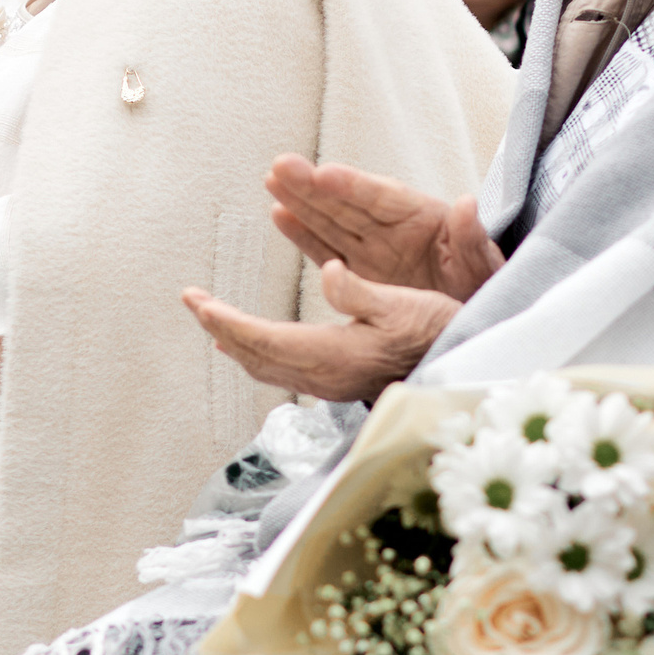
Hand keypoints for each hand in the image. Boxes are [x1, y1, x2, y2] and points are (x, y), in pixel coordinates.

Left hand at [183, 261, 460, 402]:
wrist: (461, 368)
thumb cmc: (437, 332)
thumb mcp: (406, 305)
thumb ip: (362, 291)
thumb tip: (331, 271)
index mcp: (335, 355)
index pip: (264, 340)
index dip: (227, 321)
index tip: (198, 302)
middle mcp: (325, 376)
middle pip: (256, 354)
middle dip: (220, 328)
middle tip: (191, 301)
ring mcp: (328, 383)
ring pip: (265, 364)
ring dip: (234, 340)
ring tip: (211, 318)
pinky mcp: (336, 381)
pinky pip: (281, 367)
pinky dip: (255, 350)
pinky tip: (247, 343)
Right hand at [265, 154, 502, 299]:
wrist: (480, 318)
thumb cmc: (485, 288)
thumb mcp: (486, 268)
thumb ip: (473, 240)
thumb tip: (466, 205)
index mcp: (425, 221)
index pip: (383, 199)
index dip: (353, 187)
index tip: (324, 174)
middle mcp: (394, 230)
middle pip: (349, 202)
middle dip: (314, 185)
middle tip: (282, 166)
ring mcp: (376, 249)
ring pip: (332, 220)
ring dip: (301, 201)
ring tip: (273, 179)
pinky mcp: (362, 272)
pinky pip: (328, 249)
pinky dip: (304, 234)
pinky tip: (280, 214)